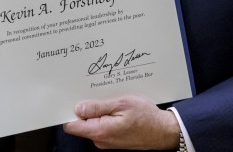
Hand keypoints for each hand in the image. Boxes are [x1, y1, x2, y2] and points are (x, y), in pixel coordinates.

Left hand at [62, 94, 177, 149]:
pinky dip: (105, 115)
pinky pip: (102, 125)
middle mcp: (101, 139)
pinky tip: (115, 105)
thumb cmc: (146, 117)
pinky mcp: (113, 138)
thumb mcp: (121, 104)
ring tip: (109, 97)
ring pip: (93, 123)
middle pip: (81, 123)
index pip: (72, 125)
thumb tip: (78, 108)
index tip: (70, 97)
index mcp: (100, 131)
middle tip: (93, 91)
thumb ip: (97, 107)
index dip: (68, 111)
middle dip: (85, 107)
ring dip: (97, 110)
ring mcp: (107, 140)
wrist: (164, 131)